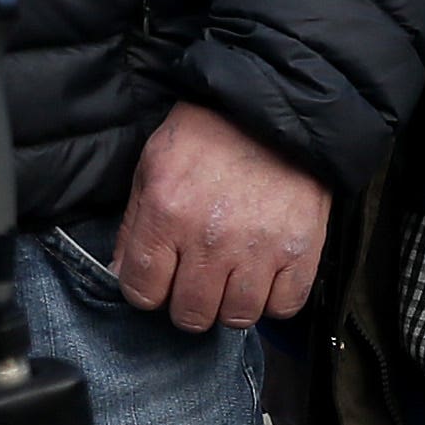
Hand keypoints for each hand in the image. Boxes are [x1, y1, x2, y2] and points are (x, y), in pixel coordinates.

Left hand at [111, 100, 329, 332]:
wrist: (274, 106)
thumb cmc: (208, 134)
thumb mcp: (153, 164)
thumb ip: (134, 225)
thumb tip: (122, 273)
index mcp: (167, 213)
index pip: (143, 292)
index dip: (147, 290)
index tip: (158, 280)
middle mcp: (211, 238)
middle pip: (190, 314)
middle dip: (187, 303)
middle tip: (196, 280)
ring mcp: (260, 248)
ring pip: (236, 317)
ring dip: (229, 304)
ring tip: (231, 278)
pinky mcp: (301, 250)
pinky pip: (284, 307)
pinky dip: (273, 299)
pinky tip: (264, 276)